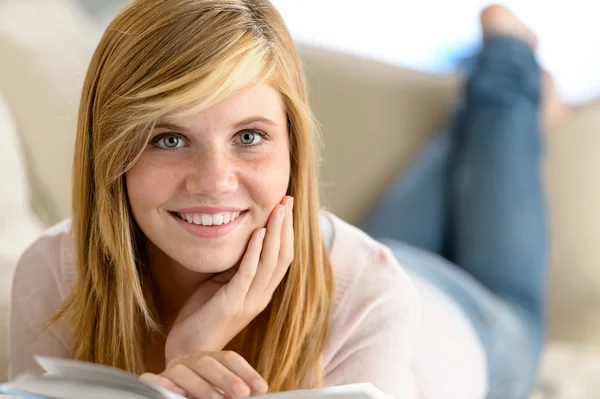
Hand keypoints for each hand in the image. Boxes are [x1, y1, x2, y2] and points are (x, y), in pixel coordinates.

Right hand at [140, 350, 268, 398]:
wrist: (175, 395)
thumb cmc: (202, 396)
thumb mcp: (220, 393)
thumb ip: (233, 392)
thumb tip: (257, 393)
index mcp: (209, 360)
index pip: (229, 358)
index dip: (247, 372)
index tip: (262, 389)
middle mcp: (190, 361)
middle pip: (209, 362)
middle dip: (227, 378)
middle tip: (243, 394)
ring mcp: (172, 371)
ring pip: (185, 371)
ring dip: (202, 387)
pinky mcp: (153, 382)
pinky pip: (156, 381)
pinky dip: (165, 387)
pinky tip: (177, 395)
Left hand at [165, 196, 293, 362]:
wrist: (188, 350)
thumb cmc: (204, 314)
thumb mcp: (224, 283)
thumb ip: (238, 265)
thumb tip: (244, 236)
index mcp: (262, 291)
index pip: (283, 257)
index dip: (287, 231)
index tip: (286, 205)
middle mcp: (262, 296)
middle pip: (283, 256)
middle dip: (286, 226)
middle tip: (287, 200)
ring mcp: (249, 301)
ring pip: (271, 263)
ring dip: (276, 233)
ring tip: (278, 209)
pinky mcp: (232, 304)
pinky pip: (248, 274)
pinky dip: (255, 252)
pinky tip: (259, 233)